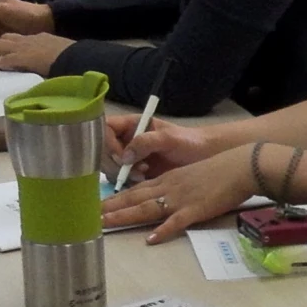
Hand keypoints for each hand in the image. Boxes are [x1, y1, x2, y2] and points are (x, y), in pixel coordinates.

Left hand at [0, 31, 72, 75]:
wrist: (74, 56)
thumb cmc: (73, 55)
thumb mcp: (61, 51)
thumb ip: (53, 53)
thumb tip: (52, 61)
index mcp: (41, 37)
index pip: (22, 38)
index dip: (13, 43)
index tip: (8, 49)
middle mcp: (30, 39)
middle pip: (7, 37)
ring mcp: (24, 47)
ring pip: (0, 44)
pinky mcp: (21, 57)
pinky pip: (4, 58)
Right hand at [101, 116, 219, 182]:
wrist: (203, 158)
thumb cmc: (189, 142)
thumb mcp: (169, 138)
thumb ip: (147, 142)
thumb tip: (125, 156)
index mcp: (132, 125)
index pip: (105, 128)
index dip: (107, 142)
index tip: (121, 156)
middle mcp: (126, 139)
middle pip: (103, 149)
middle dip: (114, 162)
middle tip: (132, 170)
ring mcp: (129, 156)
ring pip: (110, 165)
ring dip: (121, 173)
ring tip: (142, 174)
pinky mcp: (134, 172)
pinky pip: (120, 178)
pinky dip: (127, 181)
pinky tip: (143, 179)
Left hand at [102, 148, 256, 242]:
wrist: (241, 166)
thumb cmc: (221, 169)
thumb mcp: (192, 174)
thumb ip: (177, 186)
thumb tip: (165, 199)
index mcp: (168, 180)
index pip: (136, 190)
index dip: (116, 199)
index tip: (99, 206)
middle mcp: (169, 188)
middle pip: (134, 198)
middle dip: (111, 207)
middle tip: (90, 216)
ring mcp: (181, 199)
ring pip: (147, 208)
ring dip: (125, 216)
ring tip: (106, 224)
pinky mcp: (196, 210)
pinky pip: (176, 222)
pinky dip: (163, 230)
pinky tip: (151, 239)